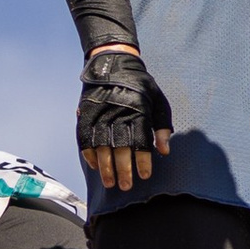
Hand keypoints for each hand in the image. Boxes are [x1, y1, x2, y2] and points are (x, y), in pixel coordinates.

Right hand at [77, 46, 171, 189]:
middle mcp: (118, 113)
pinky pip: (85, 137)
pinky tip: (95, 165)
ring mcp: (100, 113)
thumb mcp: (158, 100)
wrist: (113, 62)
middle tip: (125, 186)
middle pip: (119, 147)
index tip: (145, 176)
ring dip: (105, 166)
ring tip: (109, 182)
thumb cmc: (141, 85)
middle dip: (123, 169)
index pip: (140, 141)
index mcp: (138, 111)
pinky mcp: (86, 112)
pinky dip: (89, 153)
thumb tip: (165, 151)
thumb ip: (163, 126)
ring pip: (101, 145)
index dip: (142, 160)